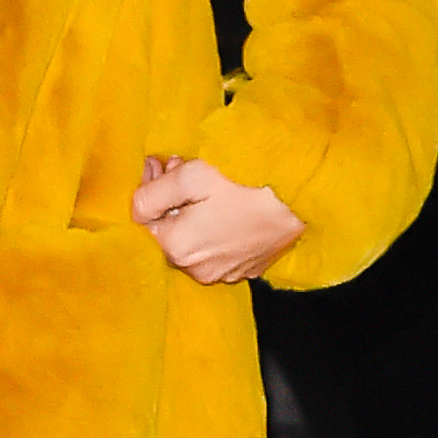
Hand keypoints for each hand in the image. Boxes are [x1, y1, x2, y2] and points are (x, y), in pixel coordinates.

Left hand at [133, 154, 303, 284]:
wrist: (301, 201)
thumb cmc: (247, 185)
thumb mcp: (191, 176)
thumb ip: (152, 192)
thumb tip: (135, 205)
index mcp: (177, 248)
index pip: (142, 222)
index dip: (146, 190)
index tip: (157, 165)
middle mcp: (196, 270)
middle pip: (168, 232)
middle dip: (167, 199)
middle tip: (178, 166)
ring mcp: (222, 273)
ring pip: (193, 241)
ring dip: (190, 213)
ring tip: (204, 184)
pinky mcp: (245, 269)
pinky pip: (217, 248)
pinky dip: (213, 228)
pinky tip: (225, 206)